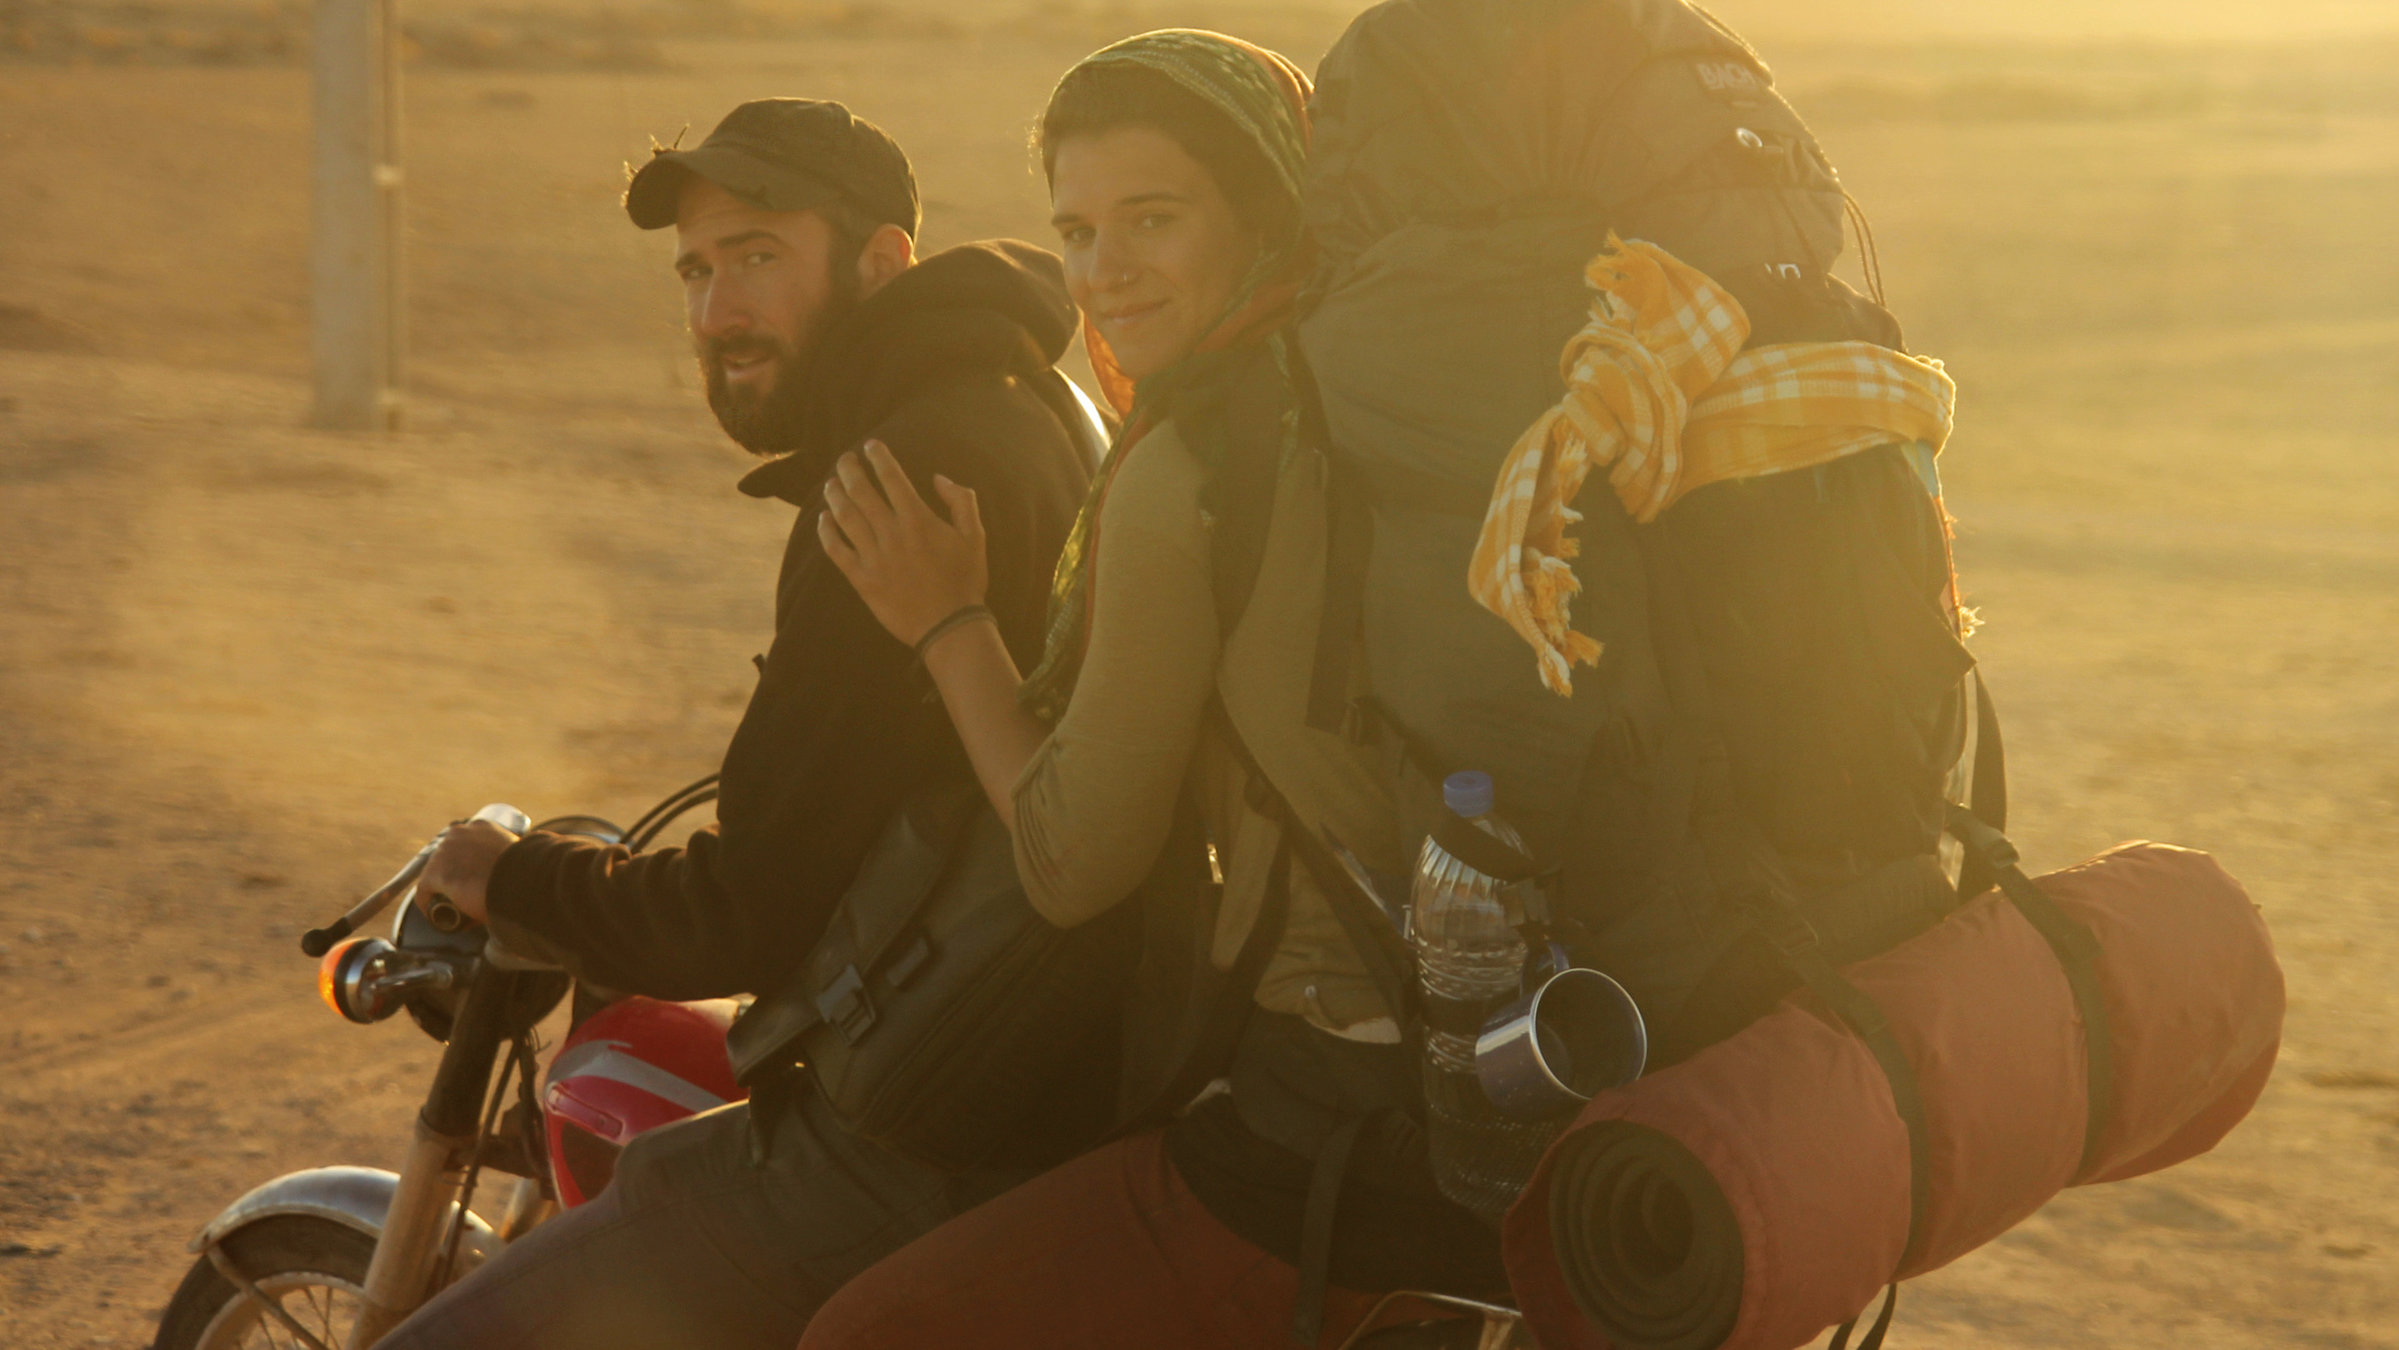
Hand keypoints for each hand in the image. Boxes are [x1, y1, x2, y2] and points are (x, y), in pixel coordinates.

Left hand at [413, 818, 518, 926]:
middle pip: (446, 858)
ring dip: (441, 890)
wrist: (521, 882)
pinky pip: (424, 892)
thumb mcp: (518, 858)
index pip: (464, 843)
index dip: (466, 863)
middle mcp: (459, 833)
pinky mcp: (434, 874)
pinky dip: (428, 903)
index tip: (472, 877)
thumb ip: (509, 860)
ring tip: (451, 906)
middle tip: (463, 894)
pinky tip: (434, 914)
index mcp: (481, 827)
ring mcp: (444, 852)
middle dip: (452, 875)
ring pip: (434, 874)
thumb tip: (508, 877)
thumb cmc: (527, 875)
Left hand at [816, 439, 988, 647]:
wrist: (949, 626)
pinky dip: (826, 532)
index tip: (871, 446)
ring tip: (830, 483)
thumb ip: (961, 501)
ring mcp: (875, 557)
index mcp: (918, 520)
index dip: (879, 457)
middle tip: (844, 459)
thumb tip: (939, 478)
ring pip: (845, 516)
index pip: (892, 478)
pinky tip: (823, 520)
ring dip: (835, 495)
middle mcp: (892, 534)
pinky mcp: (862, 580)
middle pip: (862, 491)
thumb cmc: (966, 580)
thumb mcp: (975, 536)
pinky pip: (836, 550)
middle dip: (849, 470)